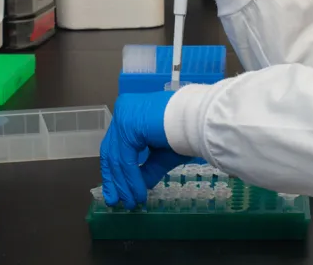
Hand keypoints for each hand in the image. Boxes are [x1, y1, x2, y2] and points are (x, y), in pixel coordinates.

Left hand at [100, 91, 191, 208]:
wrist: (201, 121)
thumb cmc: (186, 133)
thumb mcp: (161, 155)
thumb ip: (146, 169)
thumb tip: (137, 189)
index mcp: (129, 111)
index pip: (114, 145)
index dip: (113, 171)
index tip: (114, 192)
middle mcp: (122, 109)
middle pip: (111, 152)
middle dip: (114, 180)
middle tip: (114, 201)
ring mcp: (123, 116)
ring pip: (117, 158)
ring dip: (124, 184)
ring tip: (130, 202)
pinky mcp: (128, 126)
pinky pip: (126, 159)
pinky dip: (132, 179)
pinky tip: (139, 194)